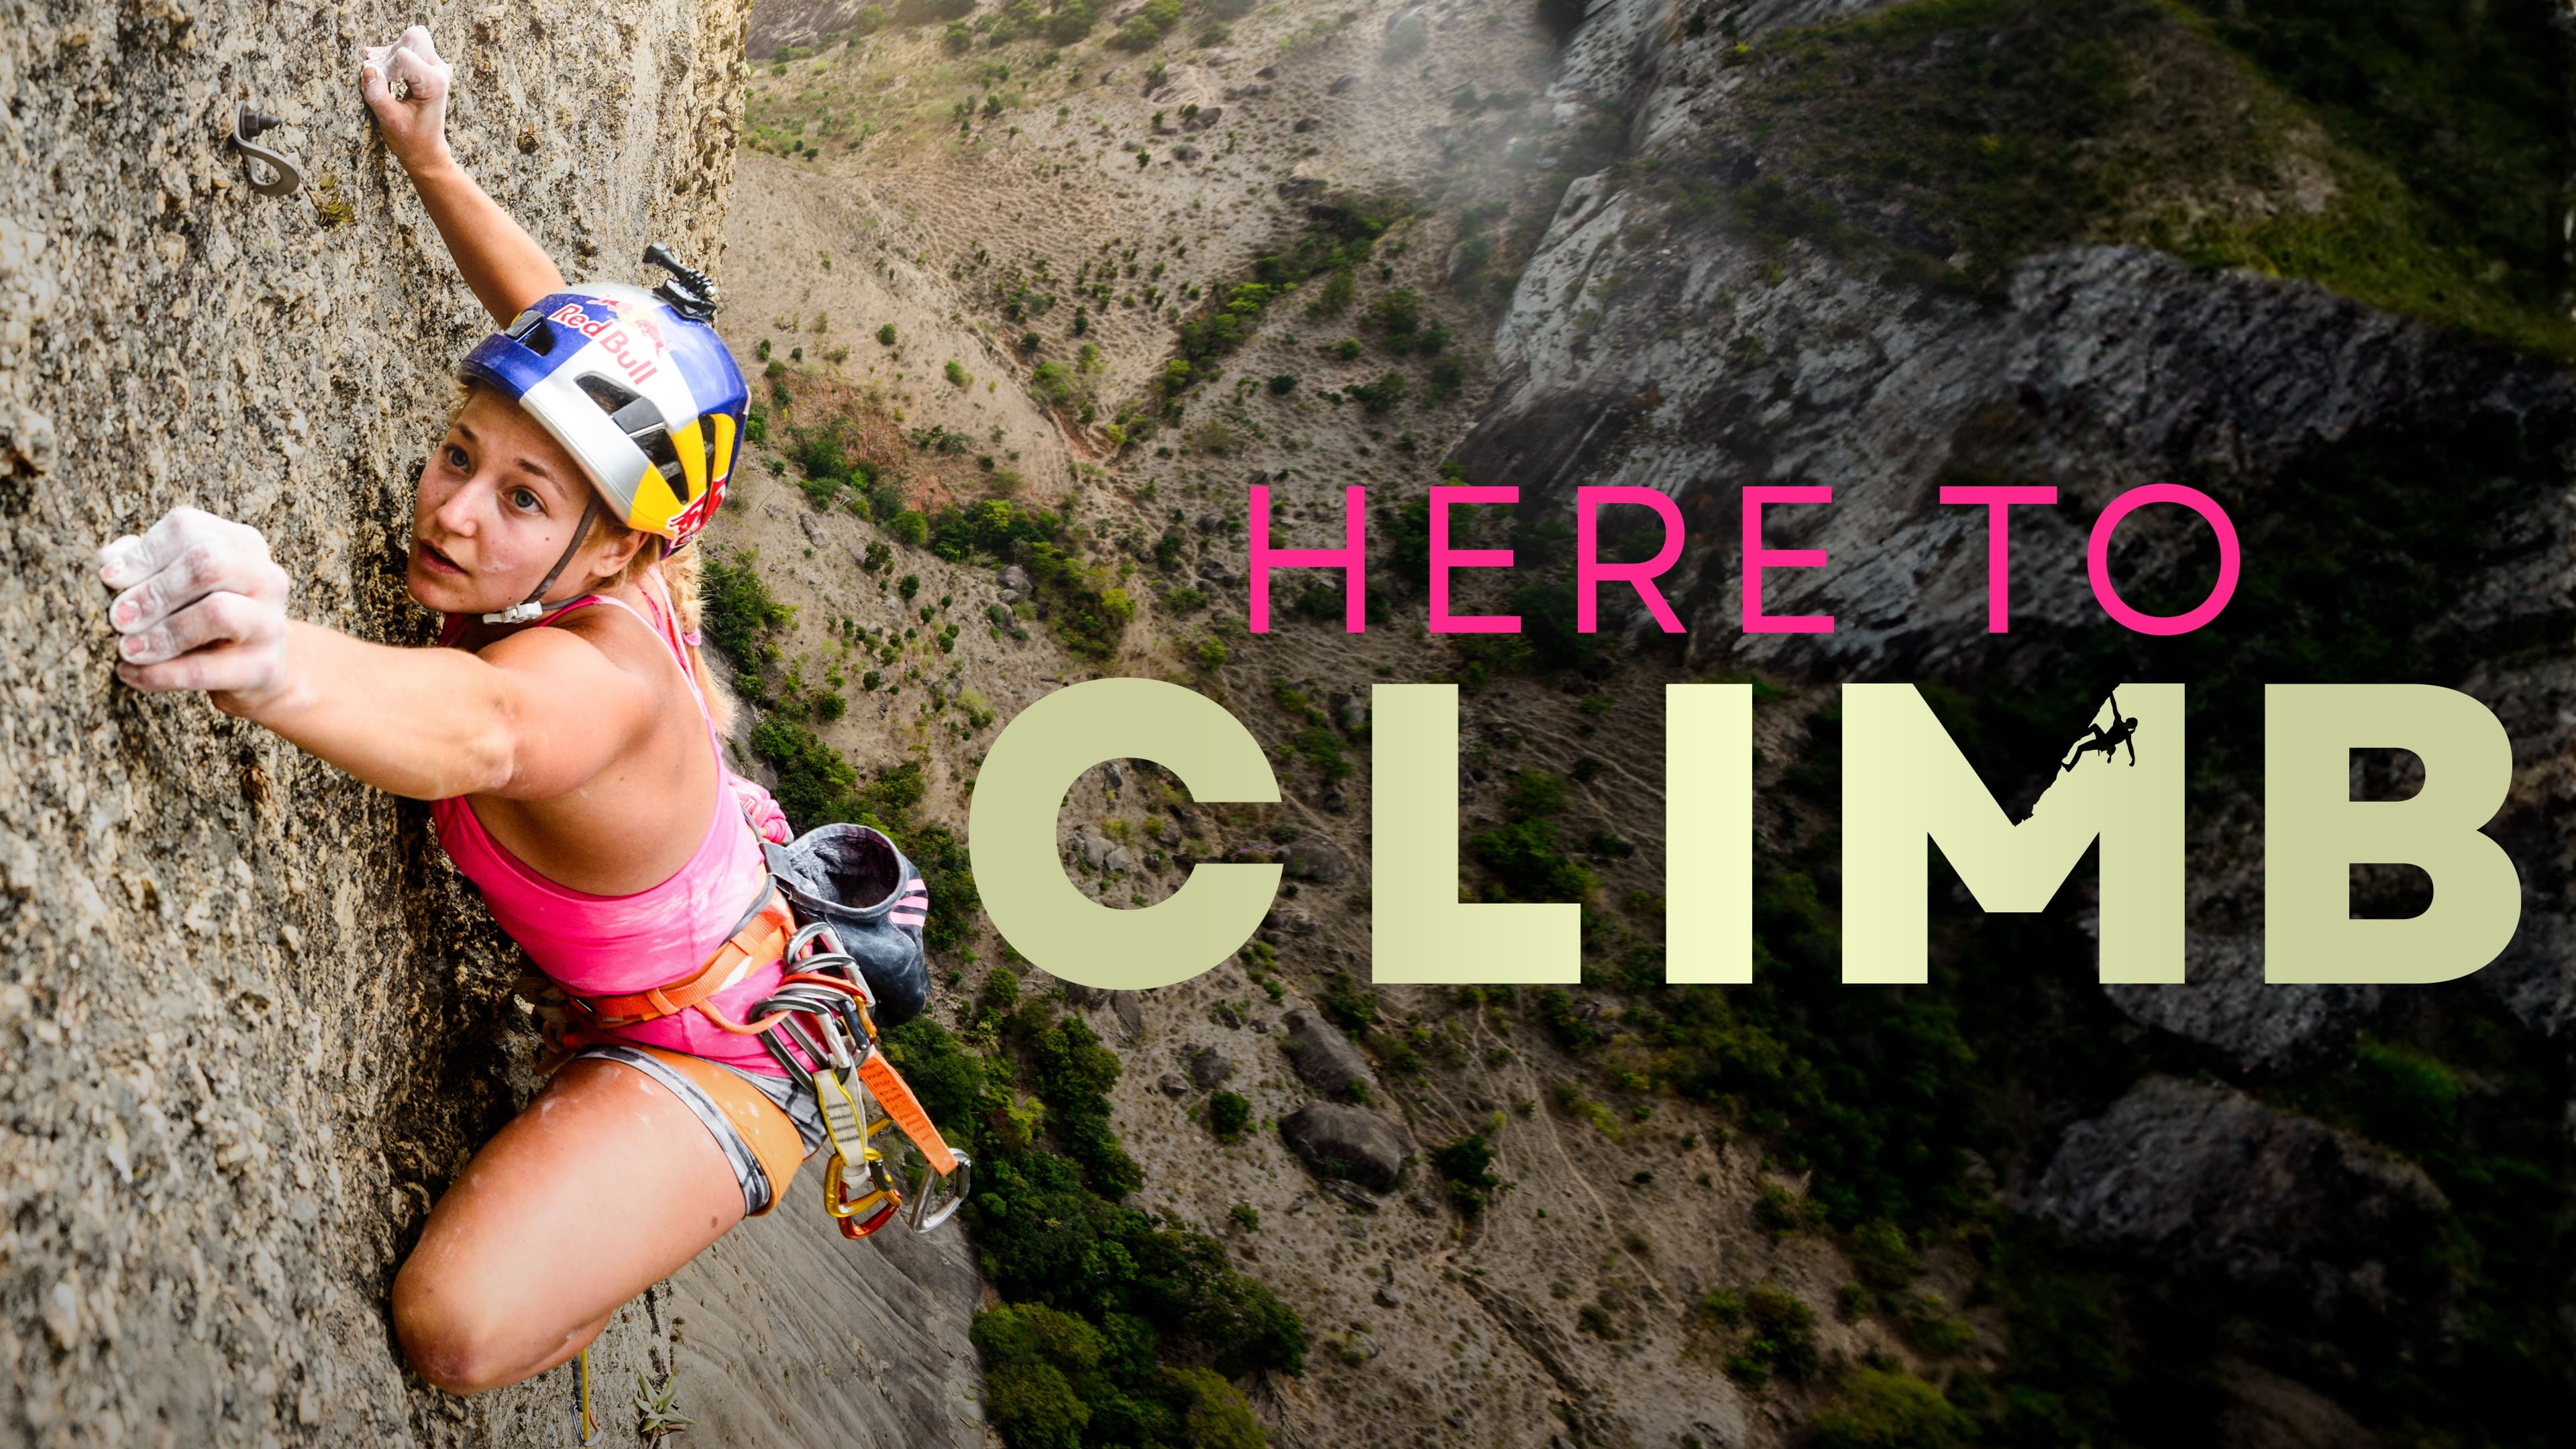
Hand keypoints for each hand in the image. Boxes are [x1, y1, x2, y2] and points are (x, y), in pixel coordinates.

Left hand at [97, 508, 292, 707]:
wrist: (253, 666)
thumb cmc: (201, 614)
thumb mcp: (174, 582)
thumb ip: (141, 564)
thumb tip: (110, 564)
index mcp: (241, 543)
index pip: (187, 529)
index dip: (142, 554)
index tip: (108, 579)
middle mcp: (265, 576)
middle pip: (208, 563)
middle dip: (154, 592)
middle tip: (117, 617)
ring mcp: (270, 621)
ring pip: (217, 612)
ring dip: (162, 633)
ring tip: (126, 648)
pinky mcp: (264, 665)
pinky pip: (206, 668)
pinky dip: (160, 673)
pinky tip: (131, 673)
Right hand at [361, 26, 454, 174]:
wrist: (426, 150)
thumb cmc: (410, 139)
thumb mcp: (389, 119)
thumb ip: (377, 93)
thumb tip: (367, 67)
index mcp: (434, 83)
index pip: (402, 55)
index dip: (384, 68)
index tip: (381, 86)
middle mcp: (440, 71)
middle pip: (412, 37)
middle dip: (390, 53)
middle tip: (380, 75)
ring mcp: (437, 68)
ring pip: (411, 39)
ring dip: (390, 53)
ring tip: (379, 74)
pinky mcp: (430, 68)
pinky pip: (410, 47)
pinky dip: (392, 54)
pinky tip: (379, 68)